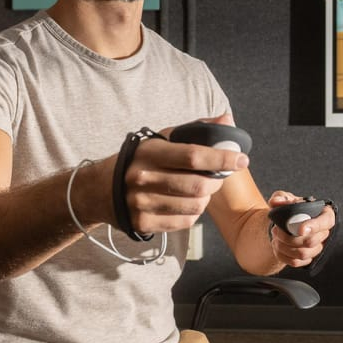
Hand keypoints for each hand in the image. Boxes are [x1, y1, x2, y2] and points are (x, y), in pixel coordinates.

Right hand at [123, 114, 249, 234]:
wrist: (100, 190)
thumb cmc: (139, 160)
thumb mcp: (161, 139)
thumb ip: (196, 129)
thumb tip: (227, 119)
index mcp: (151, 153)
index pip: (194, 156)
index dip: (222, 159)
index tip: (242, 159)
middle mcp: (144, 178)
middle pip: (198, 186)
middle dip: (216, 182)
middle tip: (217, 177)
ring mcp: (143, 204)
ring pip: (195, 206)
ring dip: (206, 199)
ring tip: (200, 190)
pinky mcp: (144, 223)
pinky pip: (185, 221)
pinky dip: (193, 213)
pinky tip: (186, 203)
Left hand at [267, 191, 333, 268]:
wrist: (284, 222)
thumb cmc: (289, 207)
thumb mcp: (284, 197)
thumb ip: (280, 197)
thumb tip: (277, 202)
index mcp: (324, 215)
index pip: (326, 222)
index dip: (314, 226)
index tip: (300, 229)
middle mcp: (324, 233)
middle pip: (311, 241)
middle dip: (290, 238)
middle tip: (276, 230)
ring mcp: (317, 247)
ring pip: (303, 254)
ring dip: (284, 247)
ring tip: (274, 237)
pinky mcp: (307, 258)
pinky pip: (296, 262)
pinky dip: (283, 255)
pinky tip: (276, 246)